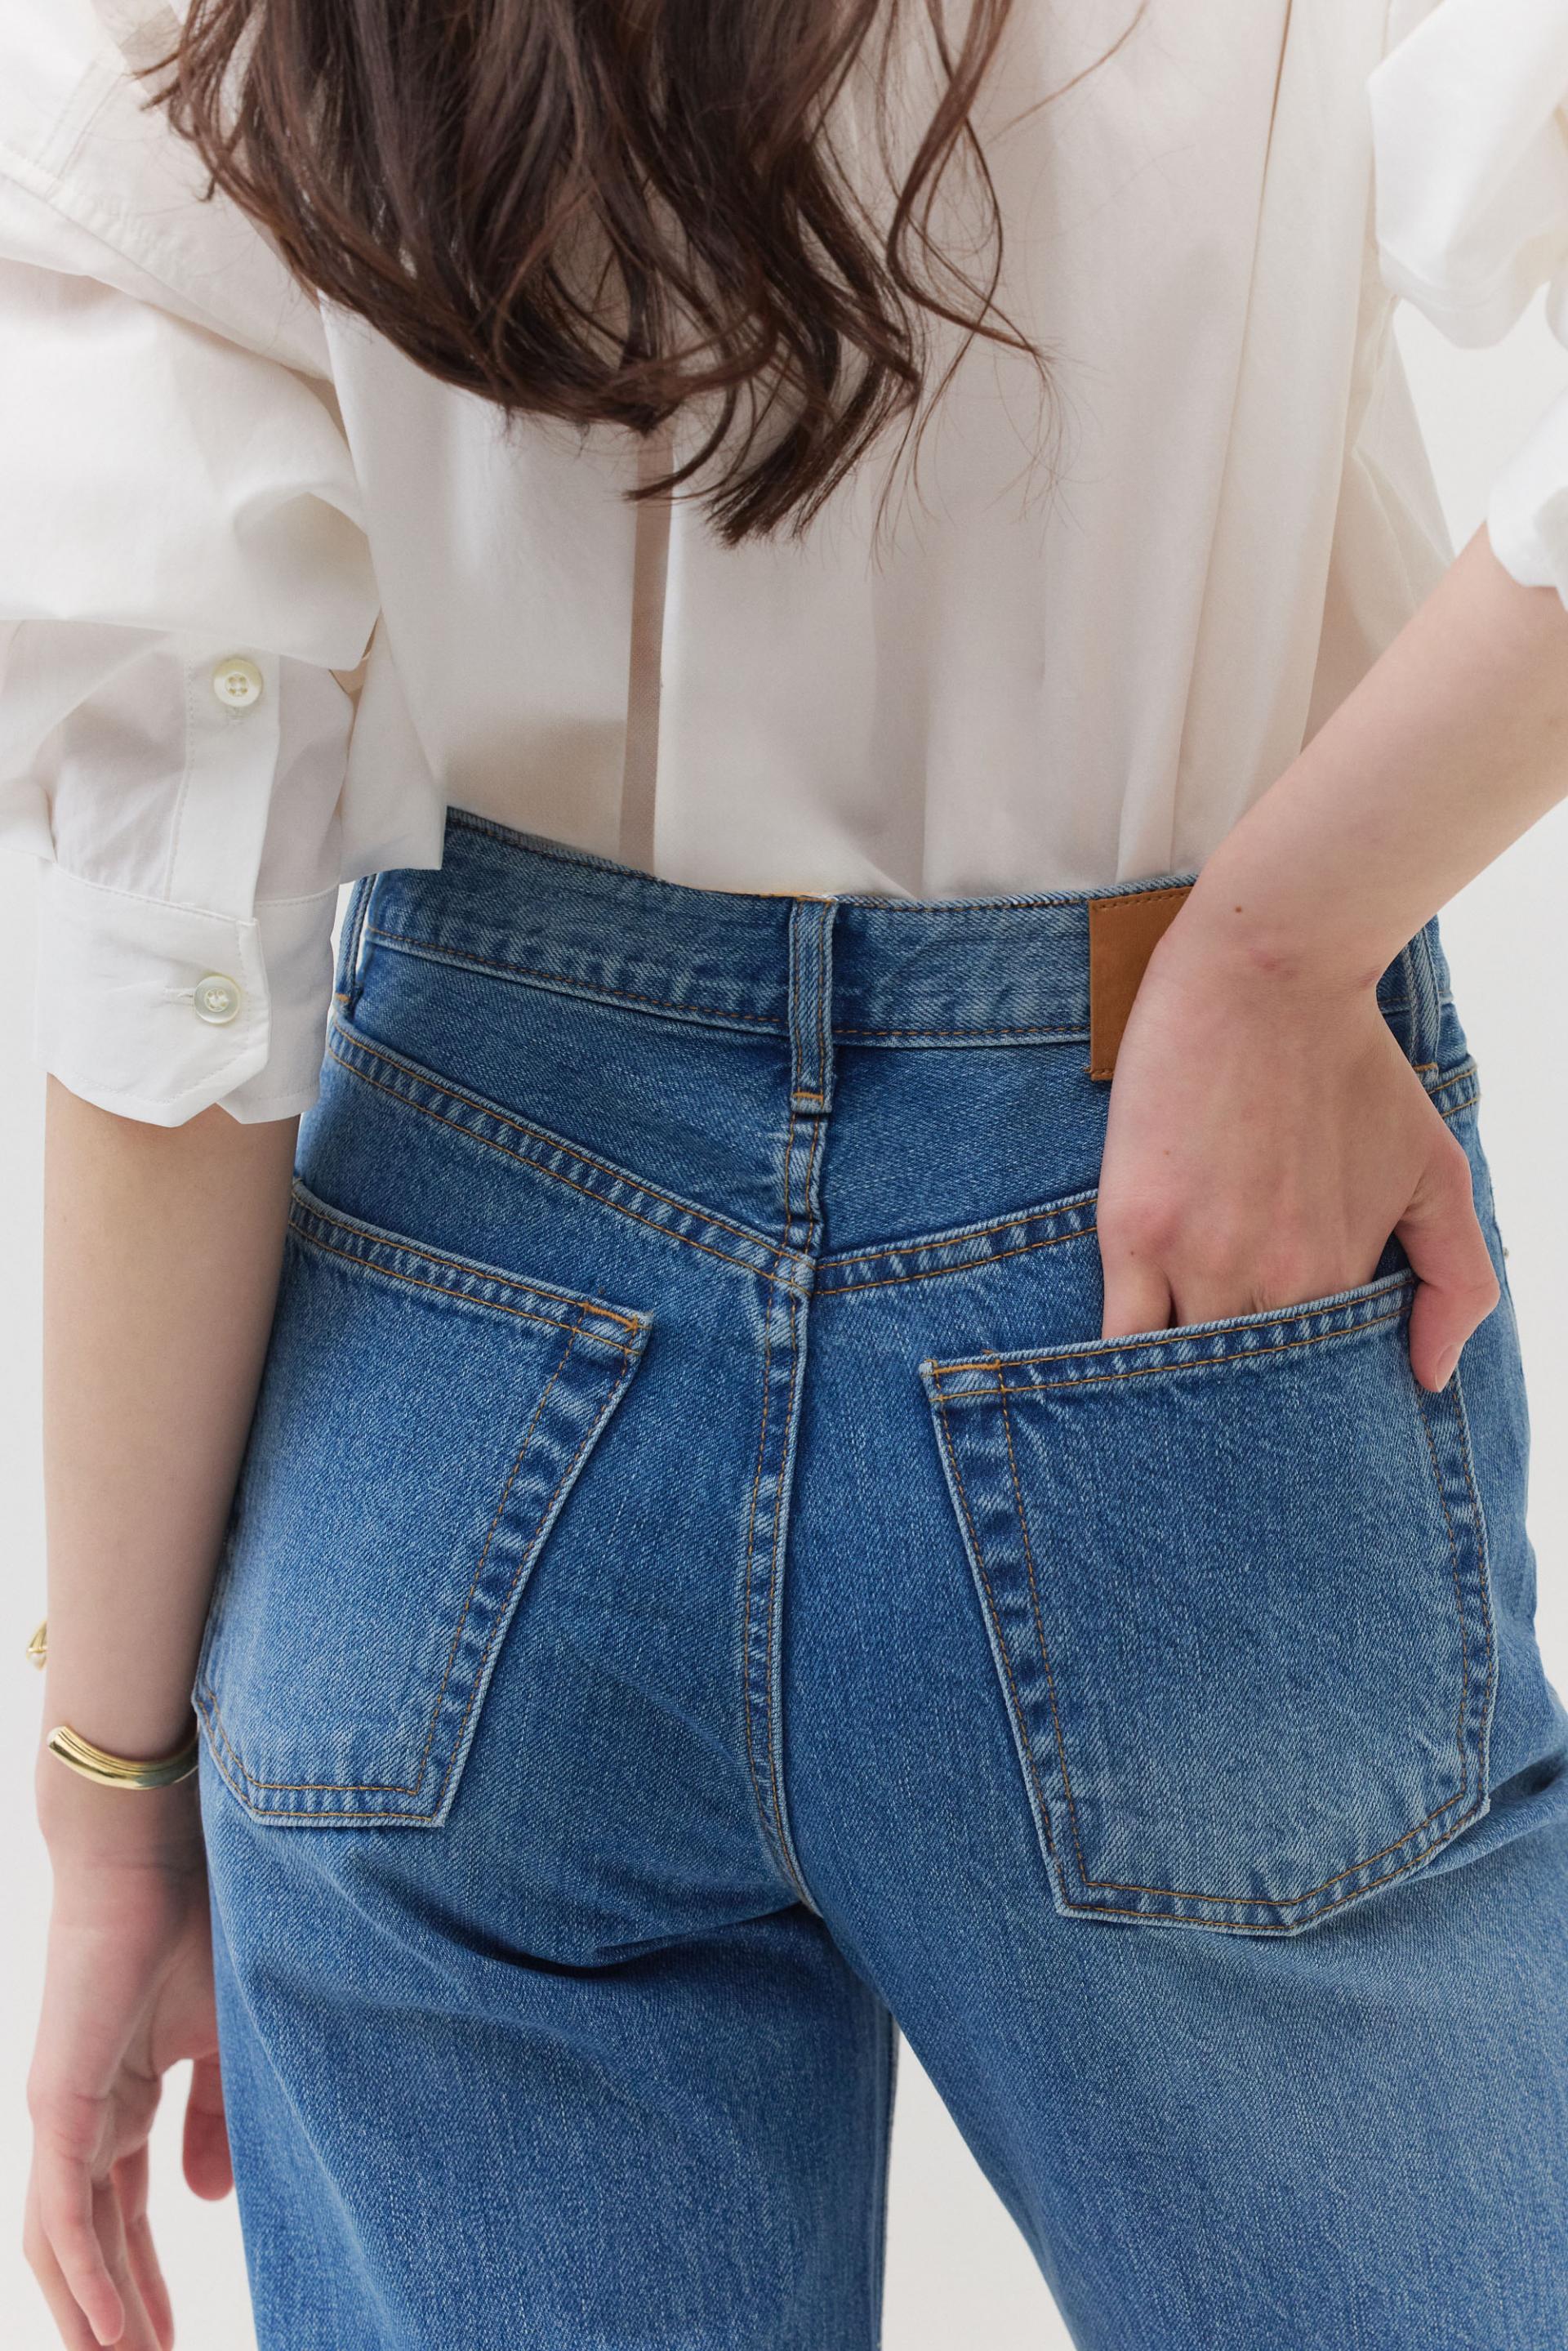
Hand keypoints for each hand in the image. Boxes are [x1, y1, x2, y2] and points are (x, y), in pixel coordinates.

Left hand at [24, 1808, 231, 2349]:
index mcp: (123, 2097)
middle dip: (123, 2313)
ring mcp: (63, 2113)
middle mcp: (83, 2115)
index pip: (125, 2213)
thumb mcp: (229, 2037)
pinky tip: (109, 2335)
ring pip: (65, 2244)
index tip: (174, 2341)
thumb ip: (215, 2120)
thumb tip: (208, 2201)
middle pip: (93, 2241)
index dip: (147, 2280)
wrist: (157, 1846)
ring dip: (95, 2314)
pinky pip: (64, 2215)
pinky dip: (86, 2280)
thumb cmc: (201, 1920)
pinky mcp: (56, 2104)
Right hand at [1095, 906, 1500, 1389]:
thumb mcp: (1437, 1169)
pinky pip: (1118, 1337)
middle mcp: (1275, 1282)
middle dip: (1233, 1413)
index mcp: (1340, 1276)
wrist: (1271, 973)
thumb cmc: (1351, 1065)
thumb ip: (1457, 1279)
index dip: (1290, 1401)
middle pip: (1243, 1391)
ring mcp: (1200, 1258)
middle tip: (1219, 1433)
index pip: (1309, 1383)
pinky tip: (1111, 1383)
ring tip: (1163, 1406)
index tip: (1275, 1413)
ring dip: (1173, 1393)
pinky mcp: (1134, 1227)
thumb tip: (1432, 1380)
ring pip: (1178, 1373)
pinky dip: (1119, 1367)